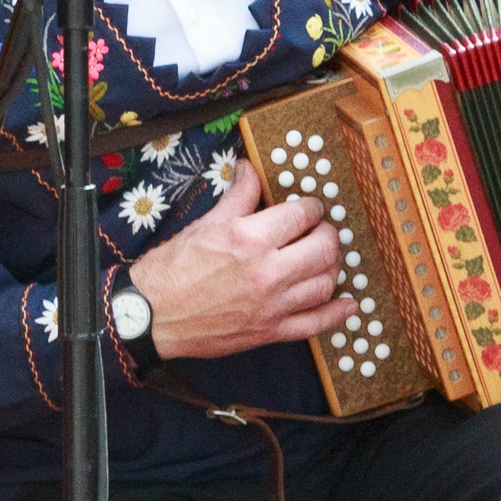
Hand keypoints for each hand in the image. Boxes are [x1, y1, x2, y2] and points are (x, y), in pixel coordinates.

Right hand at [126, 161, 348, 359]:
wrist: (151, 315)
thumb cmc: (172, 270)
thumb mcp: (205, 223)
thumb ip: (237, 196)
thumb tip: (250, 169)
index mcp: (251, 239)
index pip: (302, 215)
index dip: (311, 207)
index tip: (309, 208)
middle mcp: (268, 272)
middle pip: (323, 248)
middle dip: (328, 234)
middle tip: (320, 230)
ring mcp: (272, 305)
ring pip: (325, 282)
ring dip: (333, 266)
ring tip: (326, 258)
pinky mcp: (270, 331)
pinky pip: (314, 324)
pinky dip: (336, 314)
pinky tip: (349, 304)